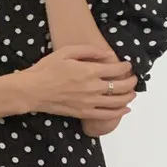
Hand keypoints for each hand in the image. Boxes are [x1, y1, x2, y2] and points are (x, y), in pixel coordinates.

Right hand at [19, 45, 136, 119]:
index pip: (116, 69)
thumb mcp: (66, 52)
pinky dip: (118, 113)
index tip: (128, 66)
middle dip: (131, 82)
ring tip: (132, 93)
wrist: (33, 90)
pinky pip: (106, 115)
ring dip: (128, 97)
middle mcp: (92, 88)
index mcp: (89, 71)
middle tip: (134, 79)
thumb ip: (89, 51)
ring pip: (116, 102)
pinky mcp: (83, 113)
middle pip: (120, 87)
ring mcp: (89, 102)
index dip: (126, 67)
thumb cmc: (47, 69)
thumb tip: (107, 54)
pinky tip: (125, 109)